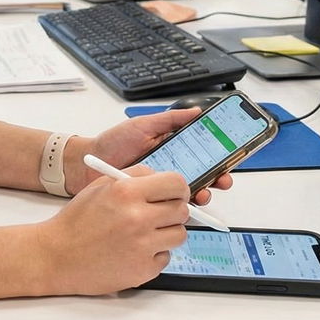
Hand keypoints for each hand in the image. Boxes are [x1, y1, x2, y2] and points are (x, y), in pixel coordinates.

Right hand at [38, 165, 190, 295]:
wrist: (57, 256)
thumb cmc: (77, 221)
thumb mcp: (101, 186)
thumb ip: (134, 177)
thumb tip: (163, 179)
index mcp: (126, 192)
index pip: (176, 184)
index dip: (178, 188)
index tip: (174, 193)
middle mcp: (138, 218)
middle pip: (182, 210)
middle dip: (172, 210)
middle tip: (159, 213)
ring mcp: (142, 247)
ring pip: (179, 235)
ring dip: (166, 233)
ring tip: (143, 233)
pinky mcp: (143, 270)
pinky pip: (165, 257)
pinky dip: (153, 254)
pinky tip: (132, 251)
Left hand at [71, 108, 234, 206]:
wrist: (88, 163)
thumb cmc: (114, 142)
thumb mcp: (143, 125)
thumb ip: (170, 119)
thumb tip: (197, 111)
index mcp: (173, 148)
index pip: (203, 151)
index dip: (220, 154)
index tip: (232, 155)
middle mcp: (172, 167)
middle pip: (204, 174)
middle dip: (218, 177)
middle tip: (223, 178)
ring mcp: (162, 186)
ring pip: (192, 192)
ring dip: (204, 193)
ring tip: (204, 192)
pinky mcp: (153, 201)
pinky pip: (172, 206)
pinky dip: (183, 208)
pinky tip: (187, 206)